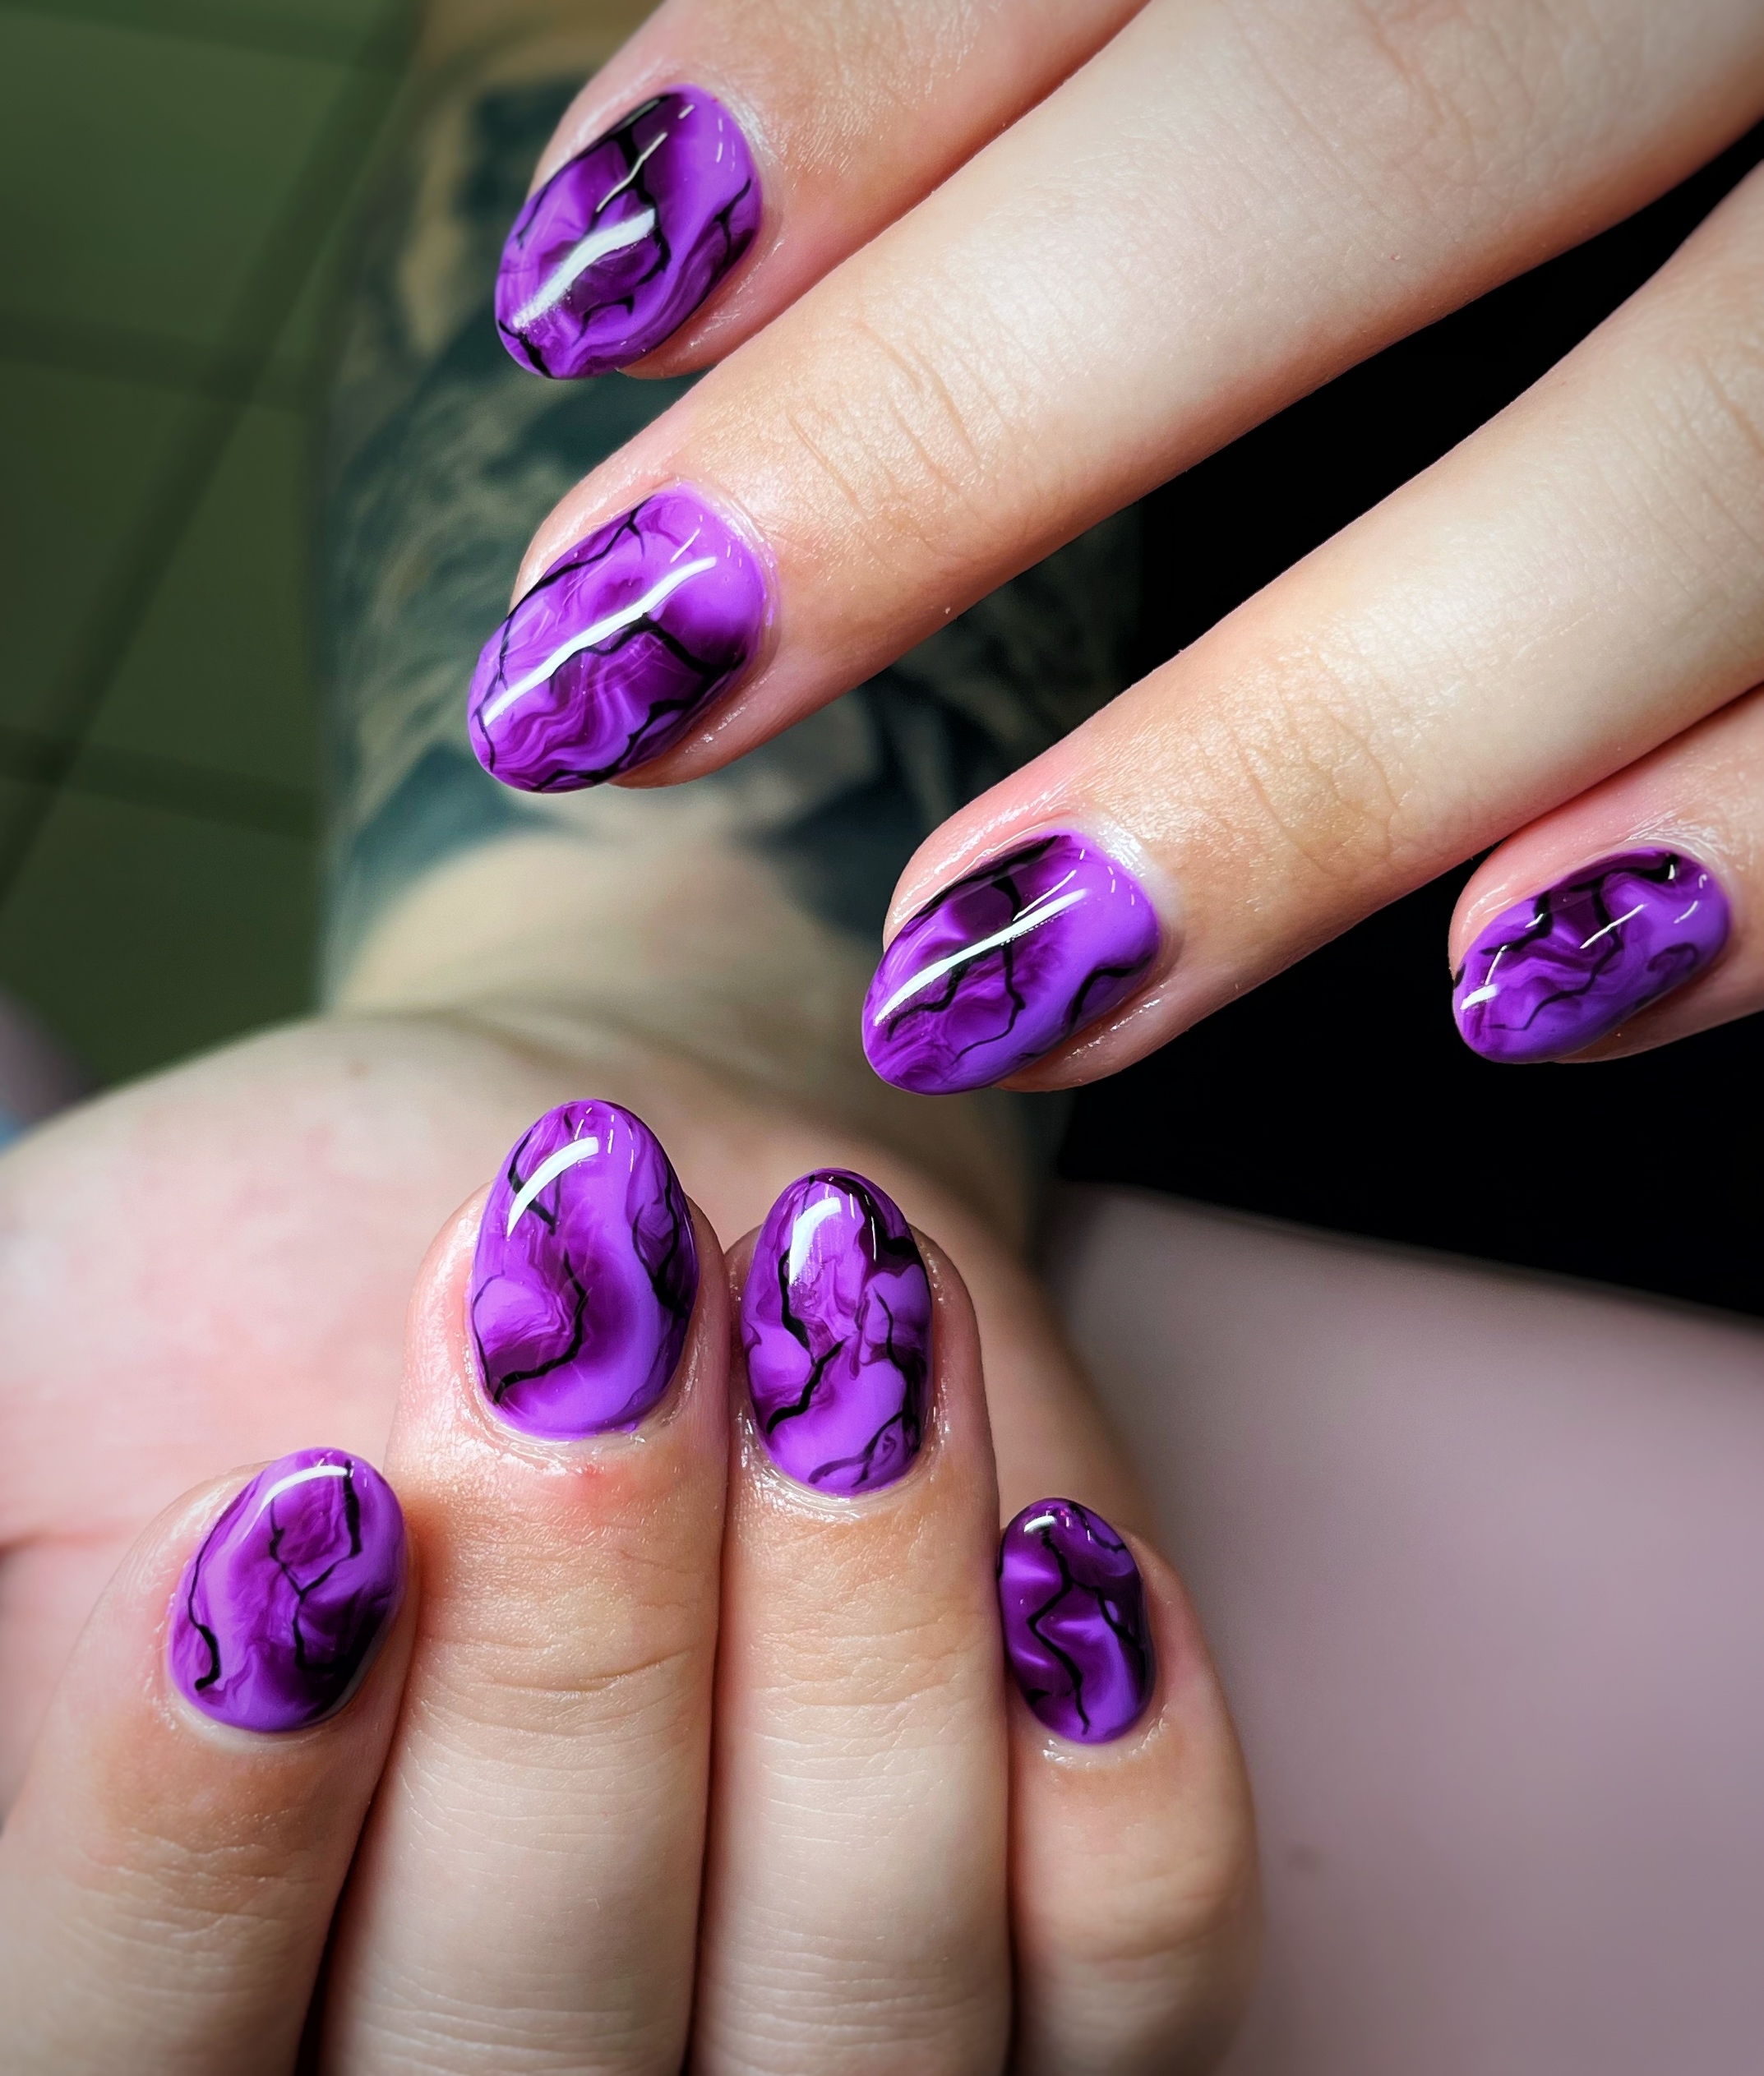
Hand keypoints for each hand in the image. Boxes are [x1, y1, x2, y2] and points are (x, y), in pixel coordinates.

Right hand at [0, 1083, 1256, 2073]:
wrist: (594, 1189)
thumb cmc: (281, 1264)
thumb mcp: (52, 1368)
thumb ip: (10, 1541)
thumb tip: (78, 1614)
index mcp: (195, 2013)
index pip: (135, 2071)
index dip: (201, 1851)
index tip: (304, 1509)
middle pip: (529, 2054)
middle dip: (574, 1663)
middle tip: (591, 1323)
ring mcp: (807, 2070)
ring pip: (863, 2007)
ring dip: (853, 1642)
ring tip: (827, 1298)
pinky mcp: (1058, 1980)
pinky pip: (1127, 1964)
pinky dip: (1106, 1763)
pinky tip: (1051, 1538)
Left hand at [467, 0, 1763, 1081]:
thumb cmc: (1593, 47)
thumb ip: (1130, 31)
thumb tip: (713, 189)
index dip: (854, 71)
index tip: (592, 286)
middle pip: (1377, 113)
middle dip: (959, 420)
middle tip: (624, 675)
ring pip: (1705, 458)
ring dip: (1318, 749)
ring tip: (994, 970)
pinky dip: (1763, 849)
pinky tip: (1525, 976)